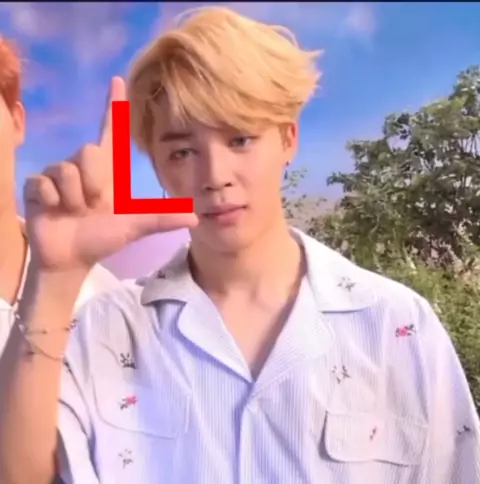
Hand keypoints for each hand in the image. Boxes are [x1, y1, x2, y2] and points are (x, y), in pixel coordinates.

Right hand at [24, 77, 197, 272]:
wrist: (72, 258)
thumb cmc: (103, 238)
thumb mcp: (134, 226)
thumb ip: (161, 219)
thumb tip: (196, 218)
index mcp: (108, 171)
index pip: (112, 132)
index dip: (114, 107)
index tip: (118, 80)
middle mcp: (83, 166)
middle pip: (89, 152)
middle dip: (94, 184)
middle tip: (94, 206)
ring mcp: (58, 174)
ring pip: (66, 169)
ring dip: (75, 197)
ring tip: (75, 211)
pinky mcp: (36, 185)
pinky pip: (44, 183)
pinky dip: (53, 202)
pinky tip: (55, 211)